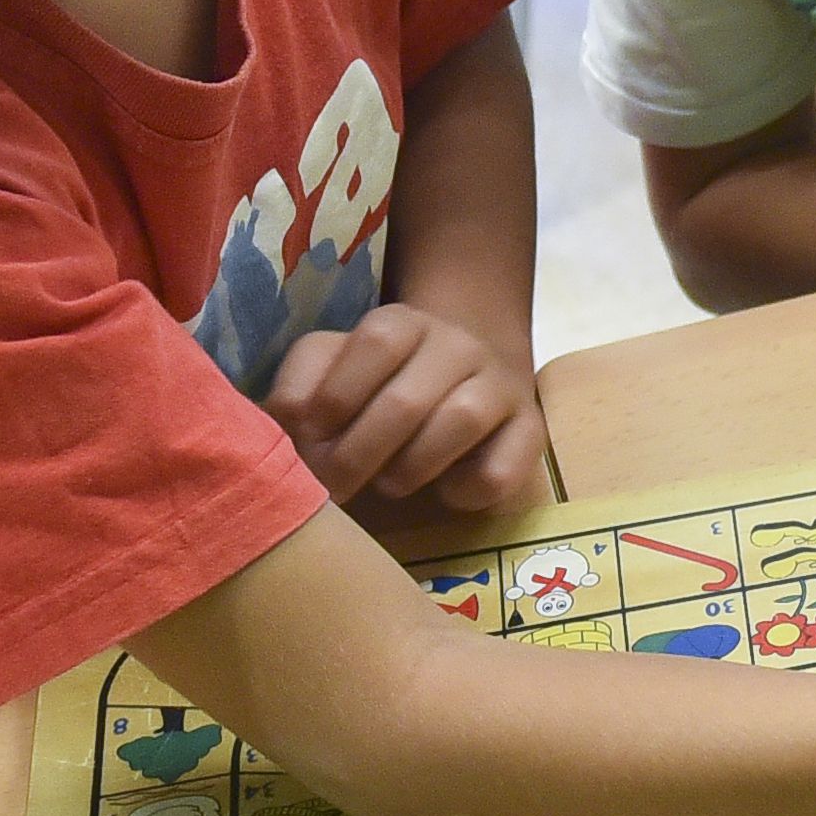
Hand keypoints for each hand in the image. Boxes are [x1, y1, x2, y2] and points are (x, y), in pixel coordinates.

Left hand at [263, 301, 544, 512]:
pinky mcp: (530, 432)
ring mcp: (500, 387)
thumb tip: (284, 421)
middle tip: (335, 488)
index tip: (309, 440)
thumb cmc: (381, 385)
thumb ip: (300, 386)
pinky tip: (444, 491)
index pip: (374, 343)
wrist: (467, 376)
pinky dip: (464, 491)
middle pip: (407, 399)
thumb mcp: (334, 370)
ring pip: (461, 422)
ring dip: (410, 467)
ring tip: (389, 483)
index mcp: (404, 323)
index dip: (335, 399)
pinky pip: (501, 470)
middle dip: (357, 455)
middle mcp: (459, 346)